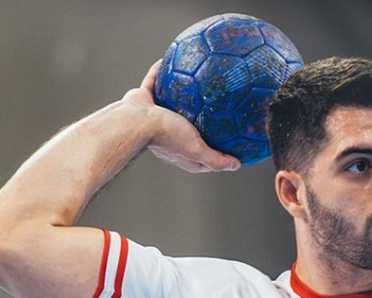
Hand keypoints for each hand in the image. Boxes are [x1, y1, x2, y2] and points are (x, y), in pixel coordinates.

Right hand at [123, 60, 240, 172]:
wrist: (135, 121)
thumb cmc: (167, 137)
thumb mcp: (197, 150)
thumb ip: (215, 160)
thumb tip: (236, 165)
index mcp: (180, 150)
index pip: (201, 153)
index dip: (216, 150)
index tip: (230, 142)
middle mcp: (167, 134)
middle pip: (188, 126)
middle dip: (200, 119)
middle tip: (217, 108)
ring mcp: (154, 115)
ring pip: (171, 101)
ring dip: (180, 93)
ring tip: (194, 79)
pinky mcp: (144, 98)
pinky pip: (155, 80)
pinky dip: (161, 71)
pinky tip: (172, 58)